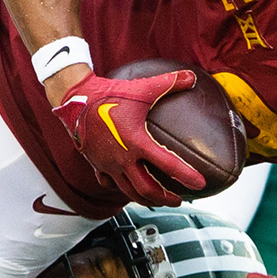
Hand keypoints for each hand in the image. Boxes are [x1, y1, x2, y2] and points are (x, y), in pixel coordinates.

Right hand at [51, 70, 203, 206]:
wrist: (75, 100)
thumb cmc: (109, 94)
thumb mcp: (143, 88)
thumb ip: (170, 83)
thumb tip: (192, 77)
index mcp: (137, 142)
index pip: (168, 165)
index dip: (186, 176)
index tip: (200, 184)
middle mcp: (122, 158)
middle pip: (147, 189)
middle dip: (165, 198)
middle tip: (179, 199)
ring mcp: (108, 164)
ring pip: (129, 191)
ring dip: (146, 199)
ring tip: (158, 200)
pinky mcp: (96, 164)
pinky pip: (109, 184)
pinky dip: (121, 189)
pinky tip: (128, 187)